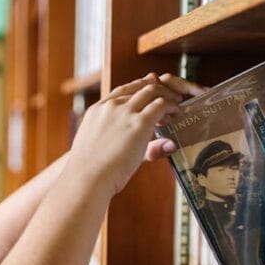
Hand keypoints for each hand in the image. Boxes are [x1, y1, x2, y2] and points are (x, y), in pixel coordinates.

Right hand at [69, 73, 205, 194]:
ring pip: (152, 90)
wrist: (87, 178)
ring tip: (176, 104)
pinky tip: (177, 114)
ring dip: (167, 95)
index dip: (138, 89)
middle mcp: (110, 107)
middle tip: (168, 98)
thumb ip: (119, 144)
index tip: (149, 93)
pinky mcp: (140, 122)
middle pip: (138, 86)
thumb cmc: (89, 172)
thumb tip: (131, 147)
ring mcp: (125, 112)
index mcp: (96, 111)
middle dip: (156, 89)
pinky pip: (161, 104)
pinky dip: (172, 106)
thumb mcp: (100, 149)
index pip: (121, 91)